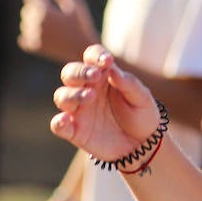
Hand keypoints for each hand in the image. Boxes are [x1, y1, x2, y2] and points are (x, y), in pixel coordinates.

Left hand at [19, 0, 98, 62]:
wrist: (83, 50)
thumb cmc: (82, 25)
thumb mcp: (77, 6)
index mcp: (45, 10)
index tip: (49, 2)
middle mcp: (36, 22)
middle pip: (27, 9)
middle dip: (37, 11)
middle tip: (53, 18)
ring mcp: (33, 35)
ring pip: (24, 24)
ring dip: (33, 24)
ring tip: (51, 29)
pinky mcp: (33, 47)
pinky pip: (23, 38)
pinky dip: (30, 37)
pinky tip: (44, 38)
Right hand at [49, 45, 161, 163]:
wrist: (143, 144)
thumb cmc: (141, 115)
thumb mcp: (142, 98)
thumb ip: (129, 83)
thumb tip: (113, 70)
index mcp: (103, 76)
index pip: (91, 57)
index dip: (96, 55)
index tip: (108, 61)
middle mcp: (86, 89)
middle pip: (70, 73)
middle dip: (80, 72)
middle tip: (95, 75)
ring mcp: (79, 110)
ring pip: (62, 96)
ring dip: (73, 94)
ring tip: (90, 97)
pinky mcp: (75, 130)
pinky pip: (59, 125)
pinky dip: (58, 122)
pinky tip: (65, 120)